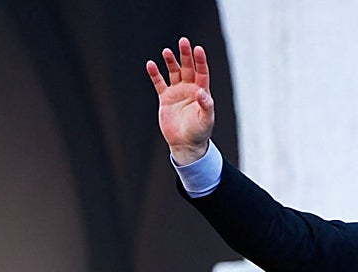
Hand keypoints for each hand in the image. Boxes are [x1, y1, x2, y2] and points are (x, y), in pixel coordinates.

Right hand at [146, 37, 215, 164]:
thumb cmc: (199, 133)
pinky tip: (151, 64)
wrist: (185, 144)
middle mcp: (190, 89)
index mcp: (202, 92)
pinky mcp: (165, 99)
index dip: (200, 61)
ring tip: (167, 51)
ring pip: (174, 72)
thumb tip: (202, 92)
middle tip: (183, 41)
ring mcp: (177, 93)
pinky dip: (155, 74)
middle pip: (187, 68)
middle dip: (185, 55)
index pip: (201, 72)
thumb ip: (206, 105)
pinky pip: (159, 83)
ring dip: (170, 61)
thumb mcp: (206, 120)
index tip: (198, 49)